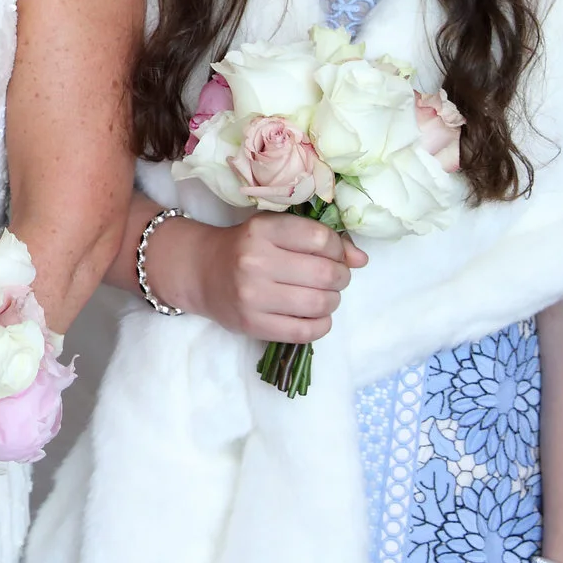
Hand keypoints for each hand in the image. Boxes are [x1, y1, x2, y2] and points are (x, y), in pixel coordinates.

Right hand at [160, 210, 365, 340]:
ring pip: (320, 304)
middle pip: (325, 274)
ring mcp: (252, 296)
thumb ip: (319, 239)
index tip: (334, 255)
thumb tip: (361, 259)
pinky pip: (306, 332)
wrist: (201, 271)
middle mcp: (254, 261)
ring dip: (332, 301)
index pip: (320, 239)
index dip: (338, 249)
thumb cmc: (246, 247)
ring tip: (323, 296)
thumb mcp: (276, 231)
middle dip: (340, 277)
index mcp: (262, 230)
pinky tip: (314, 316)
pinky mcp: (252, 324)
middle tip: (333, 278)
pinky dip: (321, 325)